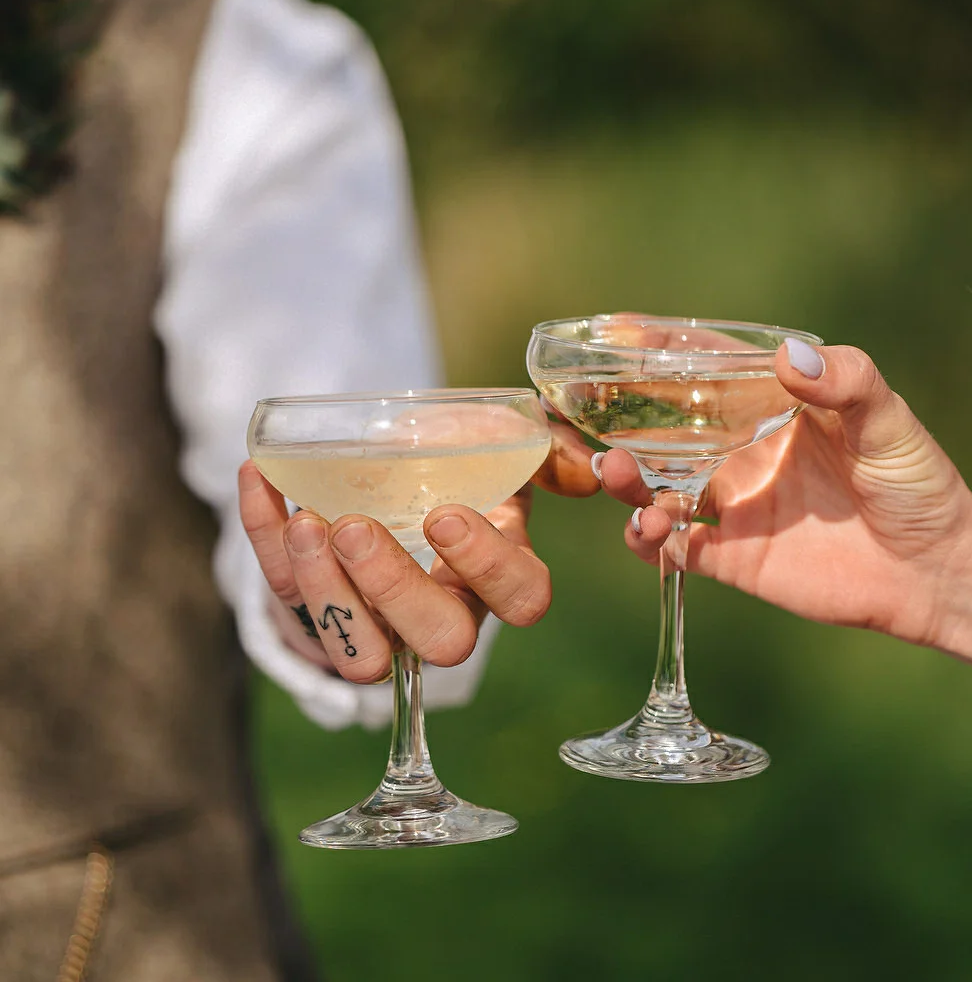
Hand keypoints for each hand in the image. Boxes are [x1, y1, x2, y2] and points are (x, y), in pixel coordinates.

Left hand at [238, 423, 599, 681]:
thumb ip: (554, 448)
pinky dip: (264, 537)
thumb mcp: (512, 444)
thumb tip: (586, 472)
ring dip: (327, 594)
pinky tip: (258, 480)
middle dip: (392, 589)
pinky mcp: (317, 606)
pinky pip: (286, 594)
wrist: (397, 452)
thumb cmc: (463, 453)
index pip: (519, 598)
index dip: (486, 568)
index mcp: (501, 570)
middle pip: (437, 642)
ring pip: (362, 654)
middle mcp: (446, 609)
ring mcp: (381, 621)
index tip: (444, 514)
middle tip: (355, 527)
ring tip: (305, 524)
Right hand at [599, 340, 971, 646]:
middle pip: (668, 431)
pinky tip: (649, 532)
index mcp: (775, 409)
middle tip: (588, 413)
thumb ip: (845, 383)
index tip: (617, 332)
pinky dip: (653, 541)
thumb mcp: (888, 420)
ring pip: (661, 489)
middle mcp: (747, 453)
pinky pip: (679, 550)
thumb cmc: (918, 484)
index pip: (709, 370)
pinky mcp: (739, 558)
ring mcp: (740, 506)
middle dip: (624, 421)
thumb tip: (790, 357)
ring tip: (617, 473)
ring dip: (630, 482)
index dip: (662, 351)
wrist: (937, 570)